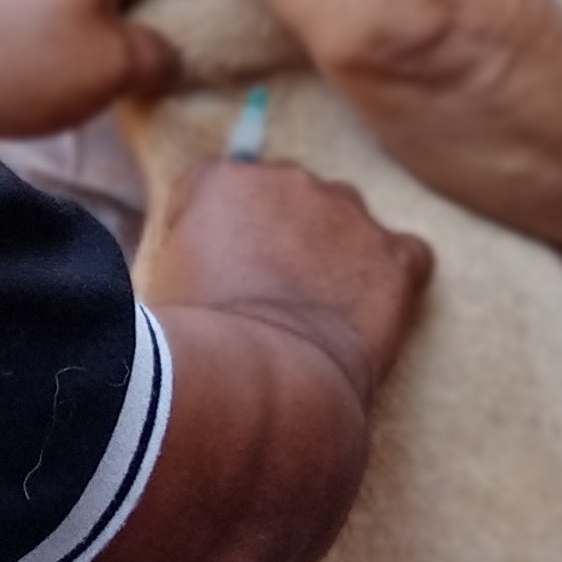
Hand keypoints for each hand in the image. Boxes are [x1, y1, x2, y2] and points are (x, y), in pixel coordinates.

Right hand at [140, 160, 432, 407]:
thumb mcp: (157, 284)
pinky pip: (404, 255)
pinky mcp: (394, 256)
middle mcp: (288, 179)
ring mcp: (348, 213)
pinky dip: (391, 280)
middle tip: (265, 295)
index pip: (217, 188)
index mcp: (221, 180)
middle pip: (286, 196)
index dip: (214, 234)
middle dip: (278, 235)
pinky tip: (369, 316)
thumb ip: (178, 252)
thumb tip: (193, 262)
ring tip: (314, 312)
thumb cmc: (194, 344)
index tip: (212, 274)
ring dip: (332, 253)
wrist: (257, 382)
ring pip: (344, 220)